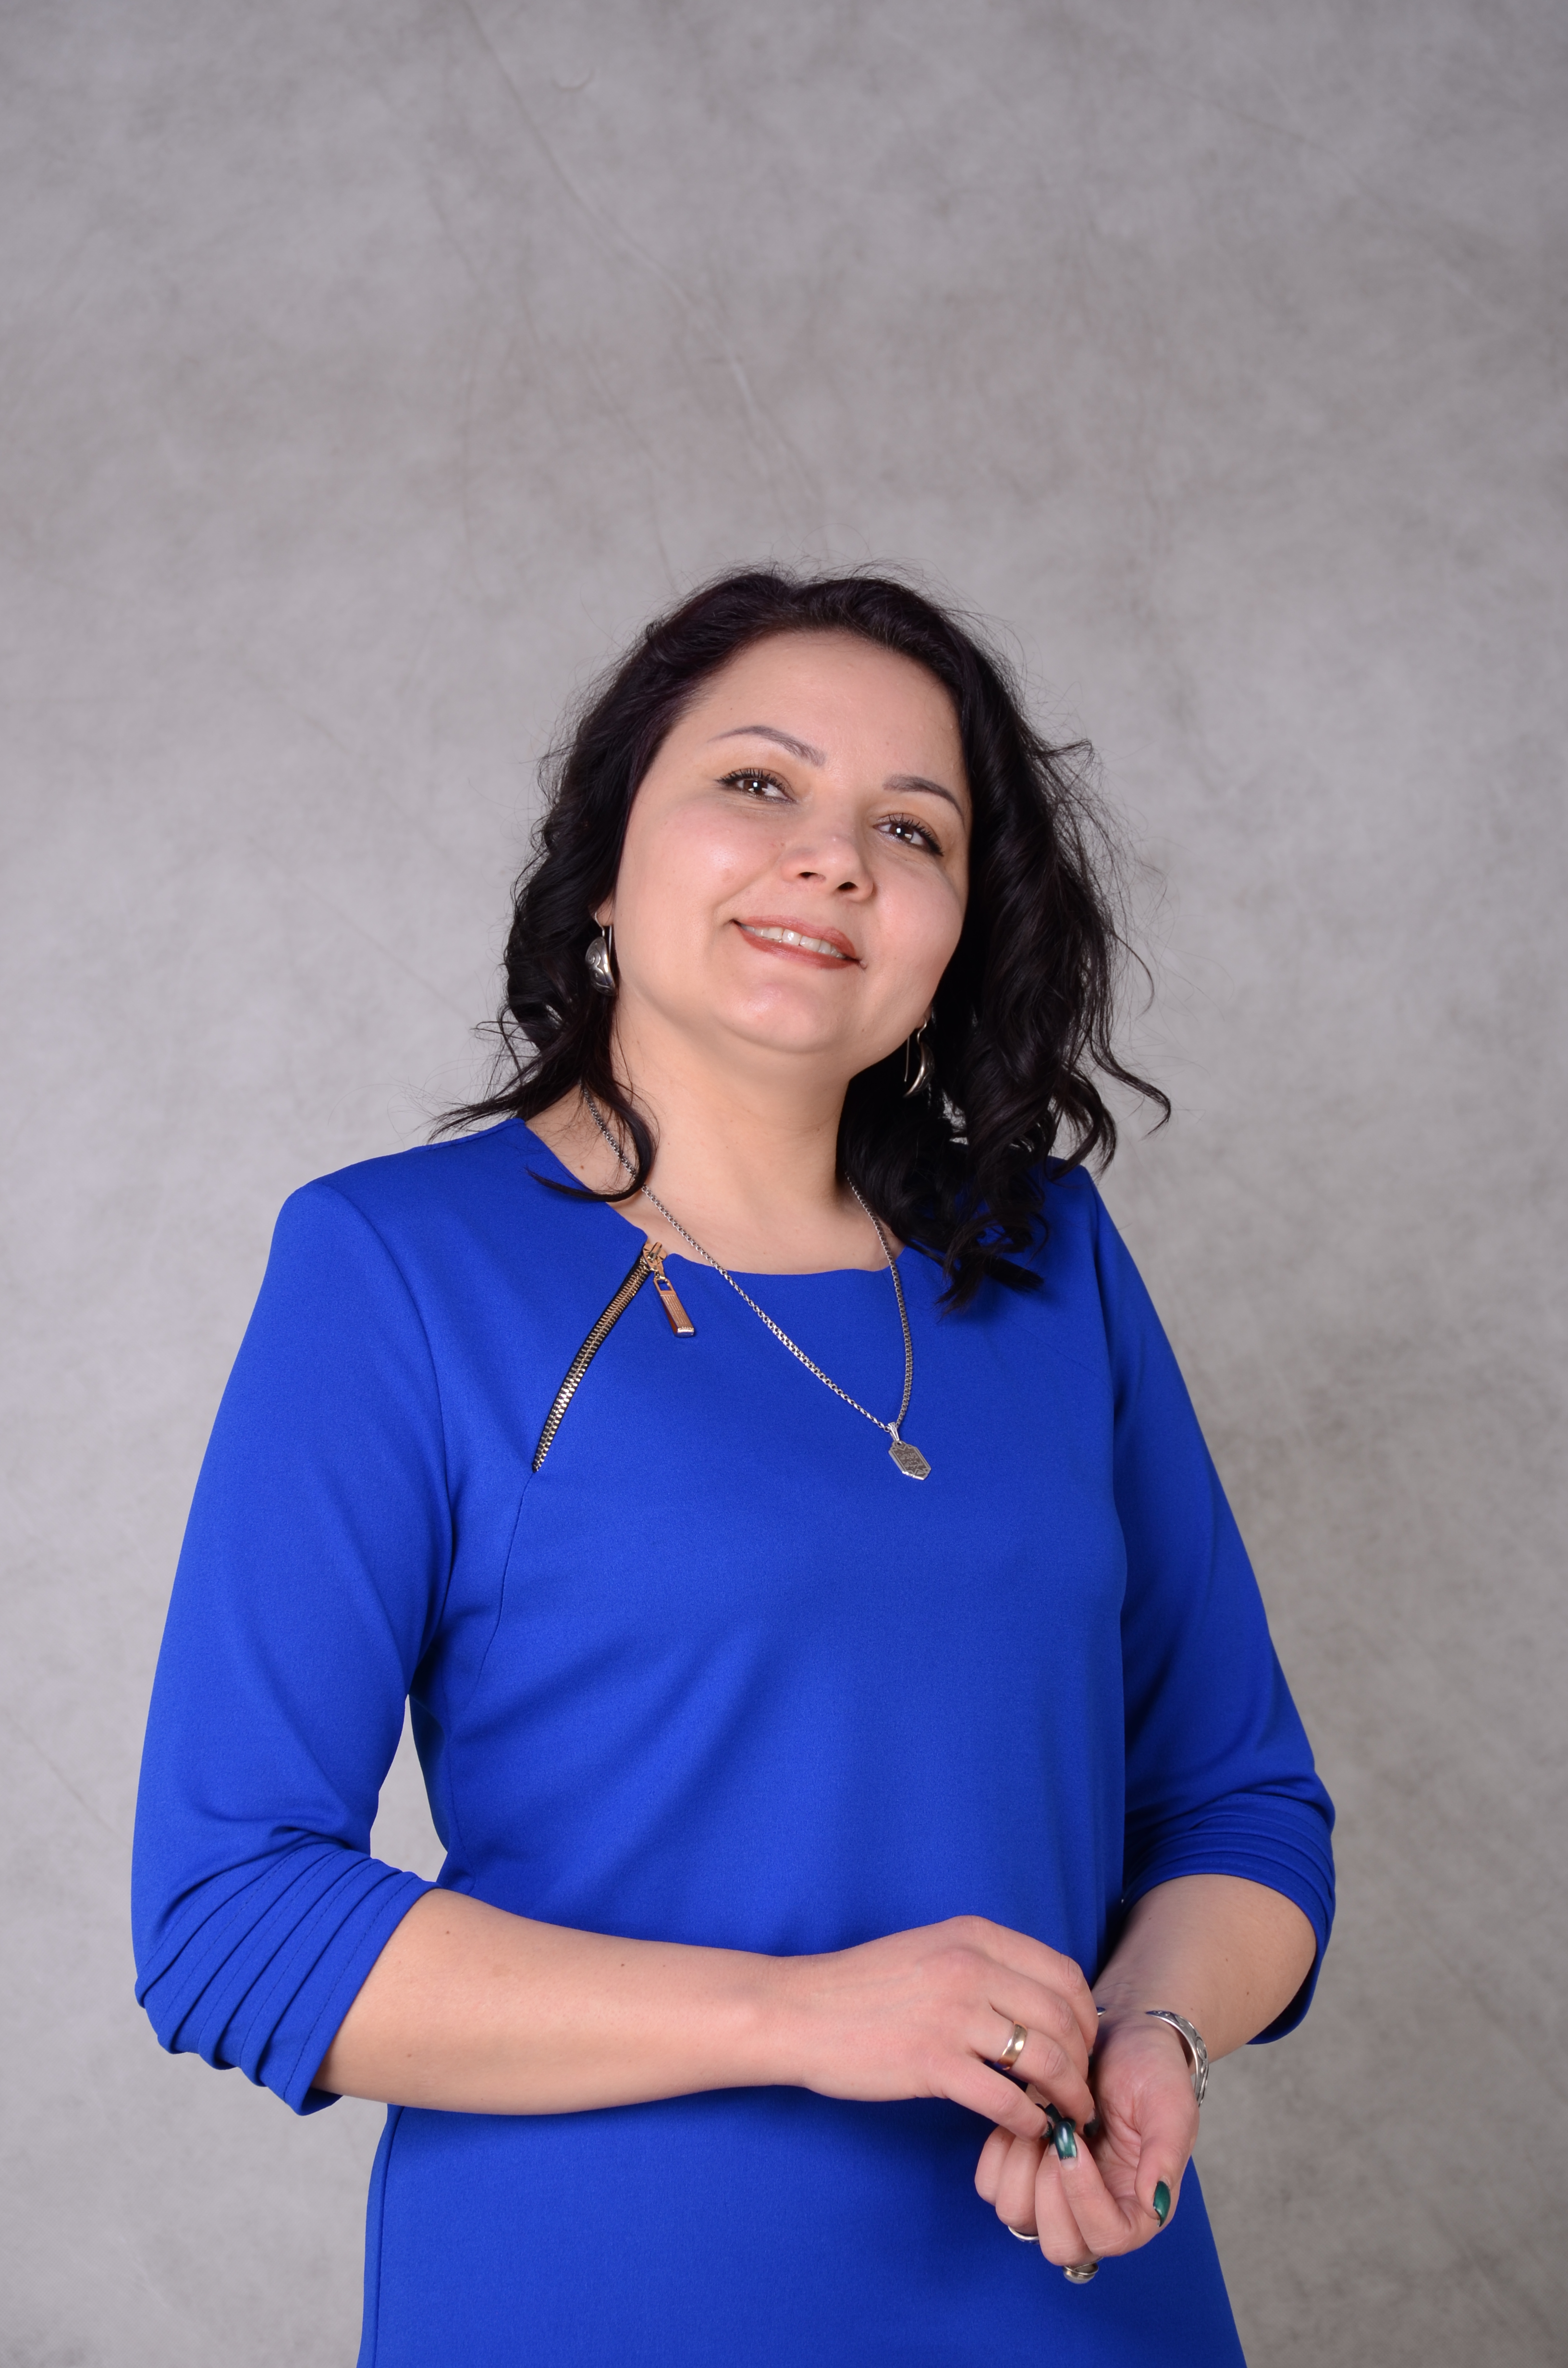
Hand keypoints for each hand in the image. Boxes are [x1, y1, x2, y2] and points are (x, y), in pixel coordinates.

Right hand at [772, 1915, 1098, 2139]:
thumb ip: (984, 1967)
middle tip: (1082, 2087)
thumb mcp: (932, 1950)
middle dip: (1084, 2060)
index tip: (1084, 2044)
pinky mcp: (933, 2063)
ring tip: (1069, 2114)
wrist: (801, 2010)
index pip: (1064, 1973)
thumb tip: (1038, 2004)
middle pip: (1063, 2018)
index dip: (1086, 2014)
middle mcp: (971, 1967)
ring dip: (1068, 2095)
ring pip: (1045, 2059)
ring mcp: (953, 2016)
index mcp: (974, 1936)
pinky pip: (1006, 2100)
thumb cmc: (864, 1986)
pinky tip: (1030, 2128)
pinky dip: (1030, 2121)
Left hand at [973, 2010, 1197, 2261]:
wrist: (1119, 2034)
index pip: (1105, 2239)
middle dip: (1048, 2189)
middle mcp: (1094, 2211)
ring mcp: (1054, 2193)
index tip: (1076, 2144)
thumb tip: (1152, 2204)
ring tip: (1042, 2119)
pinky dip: (1000, 2152)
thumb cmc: (1151, 2070)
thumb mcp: (1170, 2105)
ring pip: (1017, 2217)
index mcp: (1136, 2208)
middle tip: (1058, 2132)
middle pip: (1058, 2244)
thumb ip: (1165, 2154)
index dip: (1084, 2200)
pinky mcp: (1023, 2169)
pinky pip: (992, 2185)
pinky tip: (1022, 2116)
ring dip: (1021, 2166)